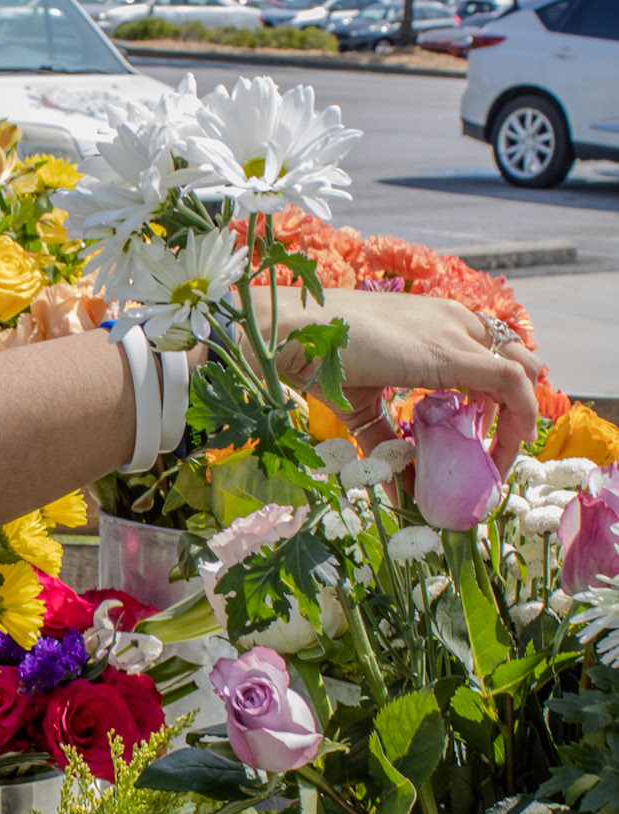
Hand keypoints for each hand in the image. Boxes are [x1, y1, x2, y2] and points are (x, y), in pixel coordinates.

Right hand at [270, 288, 539, 470]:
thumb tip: (400, 493)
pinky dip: (521, 412)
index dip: (496, 396)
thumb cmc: (317, 357)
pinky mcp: (450, 352)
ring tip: (500, 459)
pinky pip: (510, 380)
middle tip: (494, 452)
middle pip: (513, 358)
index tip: (483, 436)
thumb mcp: (360, 405)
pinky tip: (510, 444)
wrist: (292, 331)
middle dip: (515, 407)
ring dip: (520, 417)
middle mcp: (451, 320)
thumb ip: (385, 444)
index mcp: (432, 323)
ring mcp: (454, 331)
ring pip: (520, 368)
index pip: (487, 353)